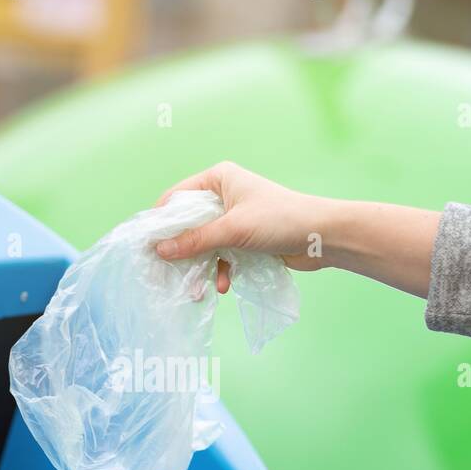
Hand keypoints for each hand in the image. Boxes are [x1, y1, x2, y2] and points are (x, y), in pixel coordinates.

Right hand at [154, 162, 334, 293]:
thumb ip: (196, 241)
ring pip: (205, 244)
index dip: (161, 221)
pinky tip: (224, 286)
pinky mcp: (245, 239)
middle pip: (189, 224)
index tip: (147, 246)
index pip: (177, 197)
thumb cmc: (280, 220)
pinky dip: (220, 271)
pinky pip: (222, 255)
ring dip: (201, 267)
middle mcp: (224, 195)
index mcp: (218, 179)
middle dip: (181, 250)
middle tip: (166, 274)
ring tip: (195, 290)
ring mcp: (234, 219)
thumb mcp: (233, 230)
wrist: (322, 237)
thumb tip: (160, 250)